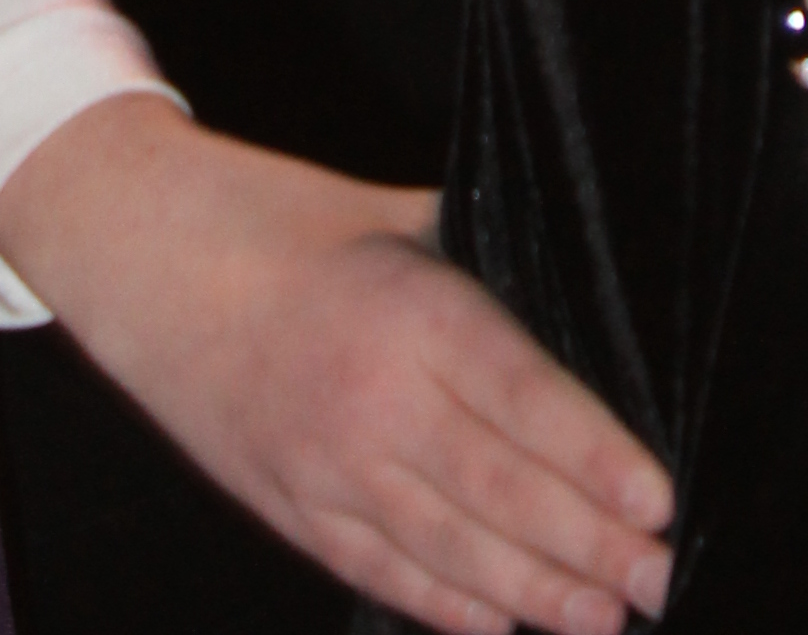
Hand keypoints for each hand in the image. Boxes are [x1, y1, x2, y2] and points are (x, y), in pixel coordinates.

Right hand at [0, 95, 674, 634]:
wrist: (147, 257)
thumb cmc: (284, 220)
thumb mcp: (397, 212)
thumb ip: (485, 257)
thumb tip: (578, 290)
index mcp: (411, 311)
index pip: (526, 401)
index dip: (597, 460)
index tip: (660, 501)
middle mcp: (372, 401)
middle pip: (500, 492)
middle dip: (590, 544)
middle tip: (660, 578)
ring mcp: (325, 467)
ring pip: (448, 550)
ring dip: (535, 592)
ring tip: (604, 617)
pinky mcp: (288, 507)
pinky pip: (379, 570)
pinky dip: (445, 605)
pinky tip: (501, 624)